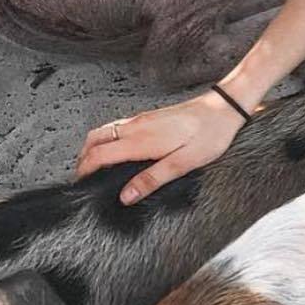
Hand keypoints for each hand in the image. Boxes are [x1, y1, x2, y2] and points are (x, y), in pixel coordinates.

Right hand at [75, 90, 249, 204]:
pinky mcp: (150, 117)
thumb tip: (125, 196)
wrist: (224, 107)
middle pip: (94, 139)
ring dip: (94, 147)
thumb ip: (153, 179)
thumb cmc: (210, 135)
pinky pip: (118, 127)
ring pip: (104, 131)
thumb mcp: (184, 163)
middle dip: (82, 158)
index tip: (79, 186)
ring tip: (96, 167)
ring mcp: (142, 119)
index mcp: (140, 140)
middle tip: (84, 178)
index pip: (98, 154)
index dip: (84, 171)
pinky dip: (107, 140)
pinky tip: (118, 152)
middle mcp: (136, 126)